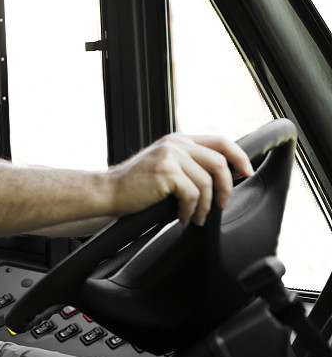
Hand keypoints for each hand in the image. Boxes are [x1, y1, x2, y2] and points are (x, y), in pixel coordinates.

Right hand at [107, 133, 253, 225]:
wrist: (109, 191)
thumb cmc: (136, 185)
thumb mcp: (165, 164)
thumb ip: (188, 163)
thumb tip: (223, 177)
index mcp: (178, 140)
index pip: (220, 141)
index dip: (239, 156)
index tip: (246, 172)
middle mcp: (176, 144)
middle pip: (219, 162)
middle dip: (226, 187)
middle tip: (221, 204)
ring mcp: (170, 156)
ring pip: (207, 182)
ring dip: (205, 205)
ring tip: (196, 216)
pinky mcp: (166, 172)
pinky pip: (192, 195)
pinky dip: (190, 211)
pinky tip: (182, 217)